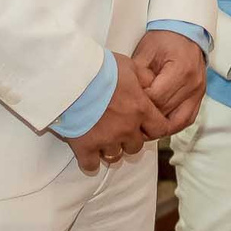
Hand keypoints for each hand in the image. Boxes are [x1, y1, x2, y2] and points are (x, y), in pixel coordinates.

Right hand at [62, 53, 170, 170]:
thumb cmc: (99, 67)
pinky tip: (88, 151)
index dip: (154, 128)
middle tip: (118, 128)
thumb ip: (143, 77)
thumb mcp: (128, 65)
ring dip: (110, 147)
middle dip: (129, 139)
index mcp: (140, 109)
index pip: (160, 129)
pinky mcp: (84, 147)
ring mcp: (105, 140)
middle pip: (136, 146)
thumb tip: (152, 83)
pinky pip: (91, 165)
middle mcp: (126, 128)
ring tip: (101, 136)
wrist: (69, 75)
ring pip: (114, 155)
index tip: (145, 125)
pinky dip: (90, 160)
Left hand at [134, 29, 205, 134]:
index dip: (139, 103)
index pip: (156, 98)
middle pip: (166, 112)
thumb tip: (128, 96)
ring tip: (143, 129)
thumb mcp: (146, 51)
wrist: (185, 32)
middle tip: (129, 120)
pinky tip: (159, 125)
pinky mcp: (200, 96)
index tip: (126, 104)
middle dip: (147, 117)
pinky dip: (173, 124)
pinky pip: (188, 118)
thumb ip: (138, 75)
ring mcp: (199, 92)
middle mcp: (193, 84)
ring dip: (160, 127)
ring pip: (178, 121)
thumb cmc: (165, 39)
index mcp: (181, 70)